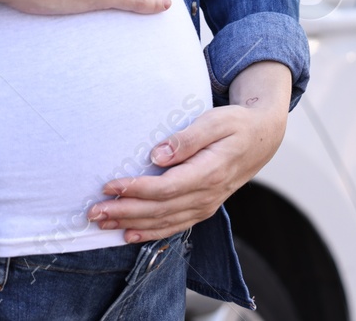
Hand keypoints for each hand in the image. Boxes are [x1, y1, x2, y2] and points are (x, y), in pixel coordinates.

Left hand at [87, 69, 289, 241]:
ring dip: (131, 224)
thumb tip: (157, 155)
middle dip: (124, 212)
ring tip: (102, 224)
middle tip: (93, 212)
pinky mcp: (202, 208)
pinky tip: (129, 235)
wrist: (262, 138)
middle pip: (159, 210)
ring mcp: (205, 205)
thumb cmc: (236, 125)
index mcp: (209, 172)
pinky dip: (150, 233)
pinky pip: (173, 226)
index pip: (165, 188)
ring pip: (163, 222)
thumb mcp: (215, 121)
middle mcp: (207, 195)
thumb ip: (187, 139)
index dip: (136, 190)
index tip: (110, 186)